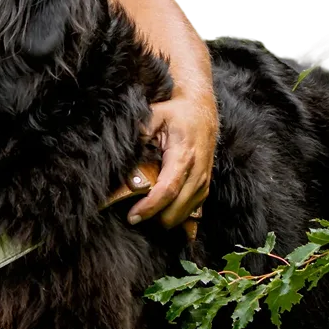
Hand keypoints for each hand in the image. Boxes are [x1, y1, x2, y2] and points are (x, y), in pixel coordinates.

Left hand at [130, 92, 215, 228]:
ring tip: (147, 211)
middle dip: (155, 218)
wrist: (202, 110)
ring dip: (165, 218)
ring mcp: (204, 181)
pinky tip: (163, 212)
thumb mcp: (154, 116)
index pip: (167, 190)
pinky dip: (177, 216)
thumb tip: (123, 159)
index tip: (132, 216)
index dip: (150, 208)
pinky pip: (193, 211)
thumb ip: (139, 136)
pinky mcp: (206, 186)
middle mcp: (197, 172)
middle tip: (134, 215)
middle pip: (176, 210)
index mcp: (183, 156)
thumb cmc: (177, 113)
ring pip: (186, 214)